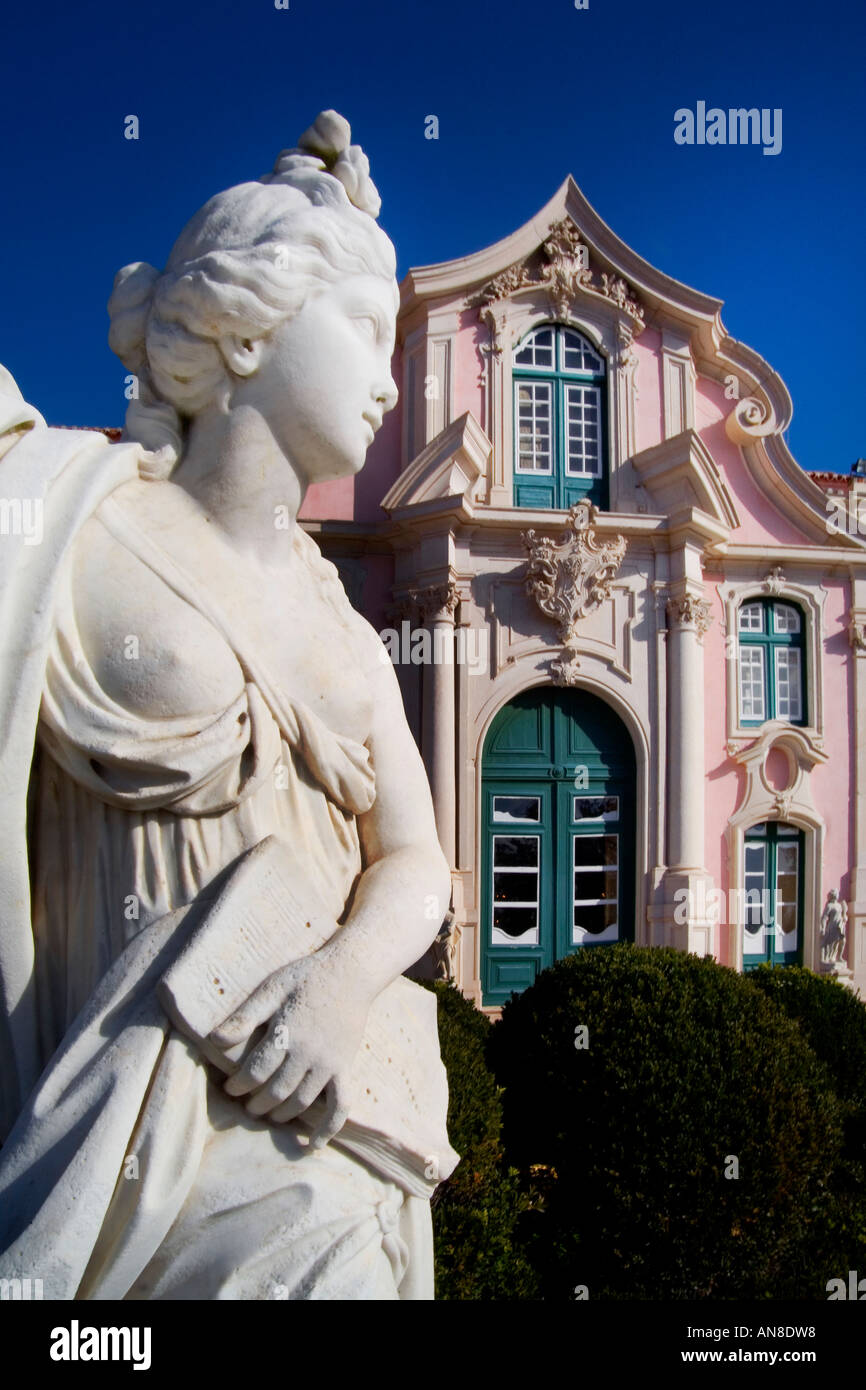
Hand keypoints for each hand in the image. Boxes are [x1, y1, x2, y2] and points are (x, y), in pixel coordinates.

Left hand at [210, 954, 367, 1146]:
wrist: (351, 972)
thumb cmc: (305, 977)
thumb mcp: (271, 988)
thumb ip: (245, 1016)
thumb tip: (214, 1040)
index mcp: (286, 1033)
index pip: (256, 1071)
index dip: (239, 1085)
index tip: (229, 1088)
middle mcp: (308, 1054)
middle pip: (276, 1091)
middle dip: (256, 1103)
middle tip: (245, 1105)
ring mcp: (329, 1064)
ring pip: (301, 1101)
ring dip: (281, 1114)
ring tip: (268, 1115)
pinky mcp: (345, 1068)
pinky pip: (340, 1105)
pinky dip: (328, 1129)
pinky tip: (313, 1146)